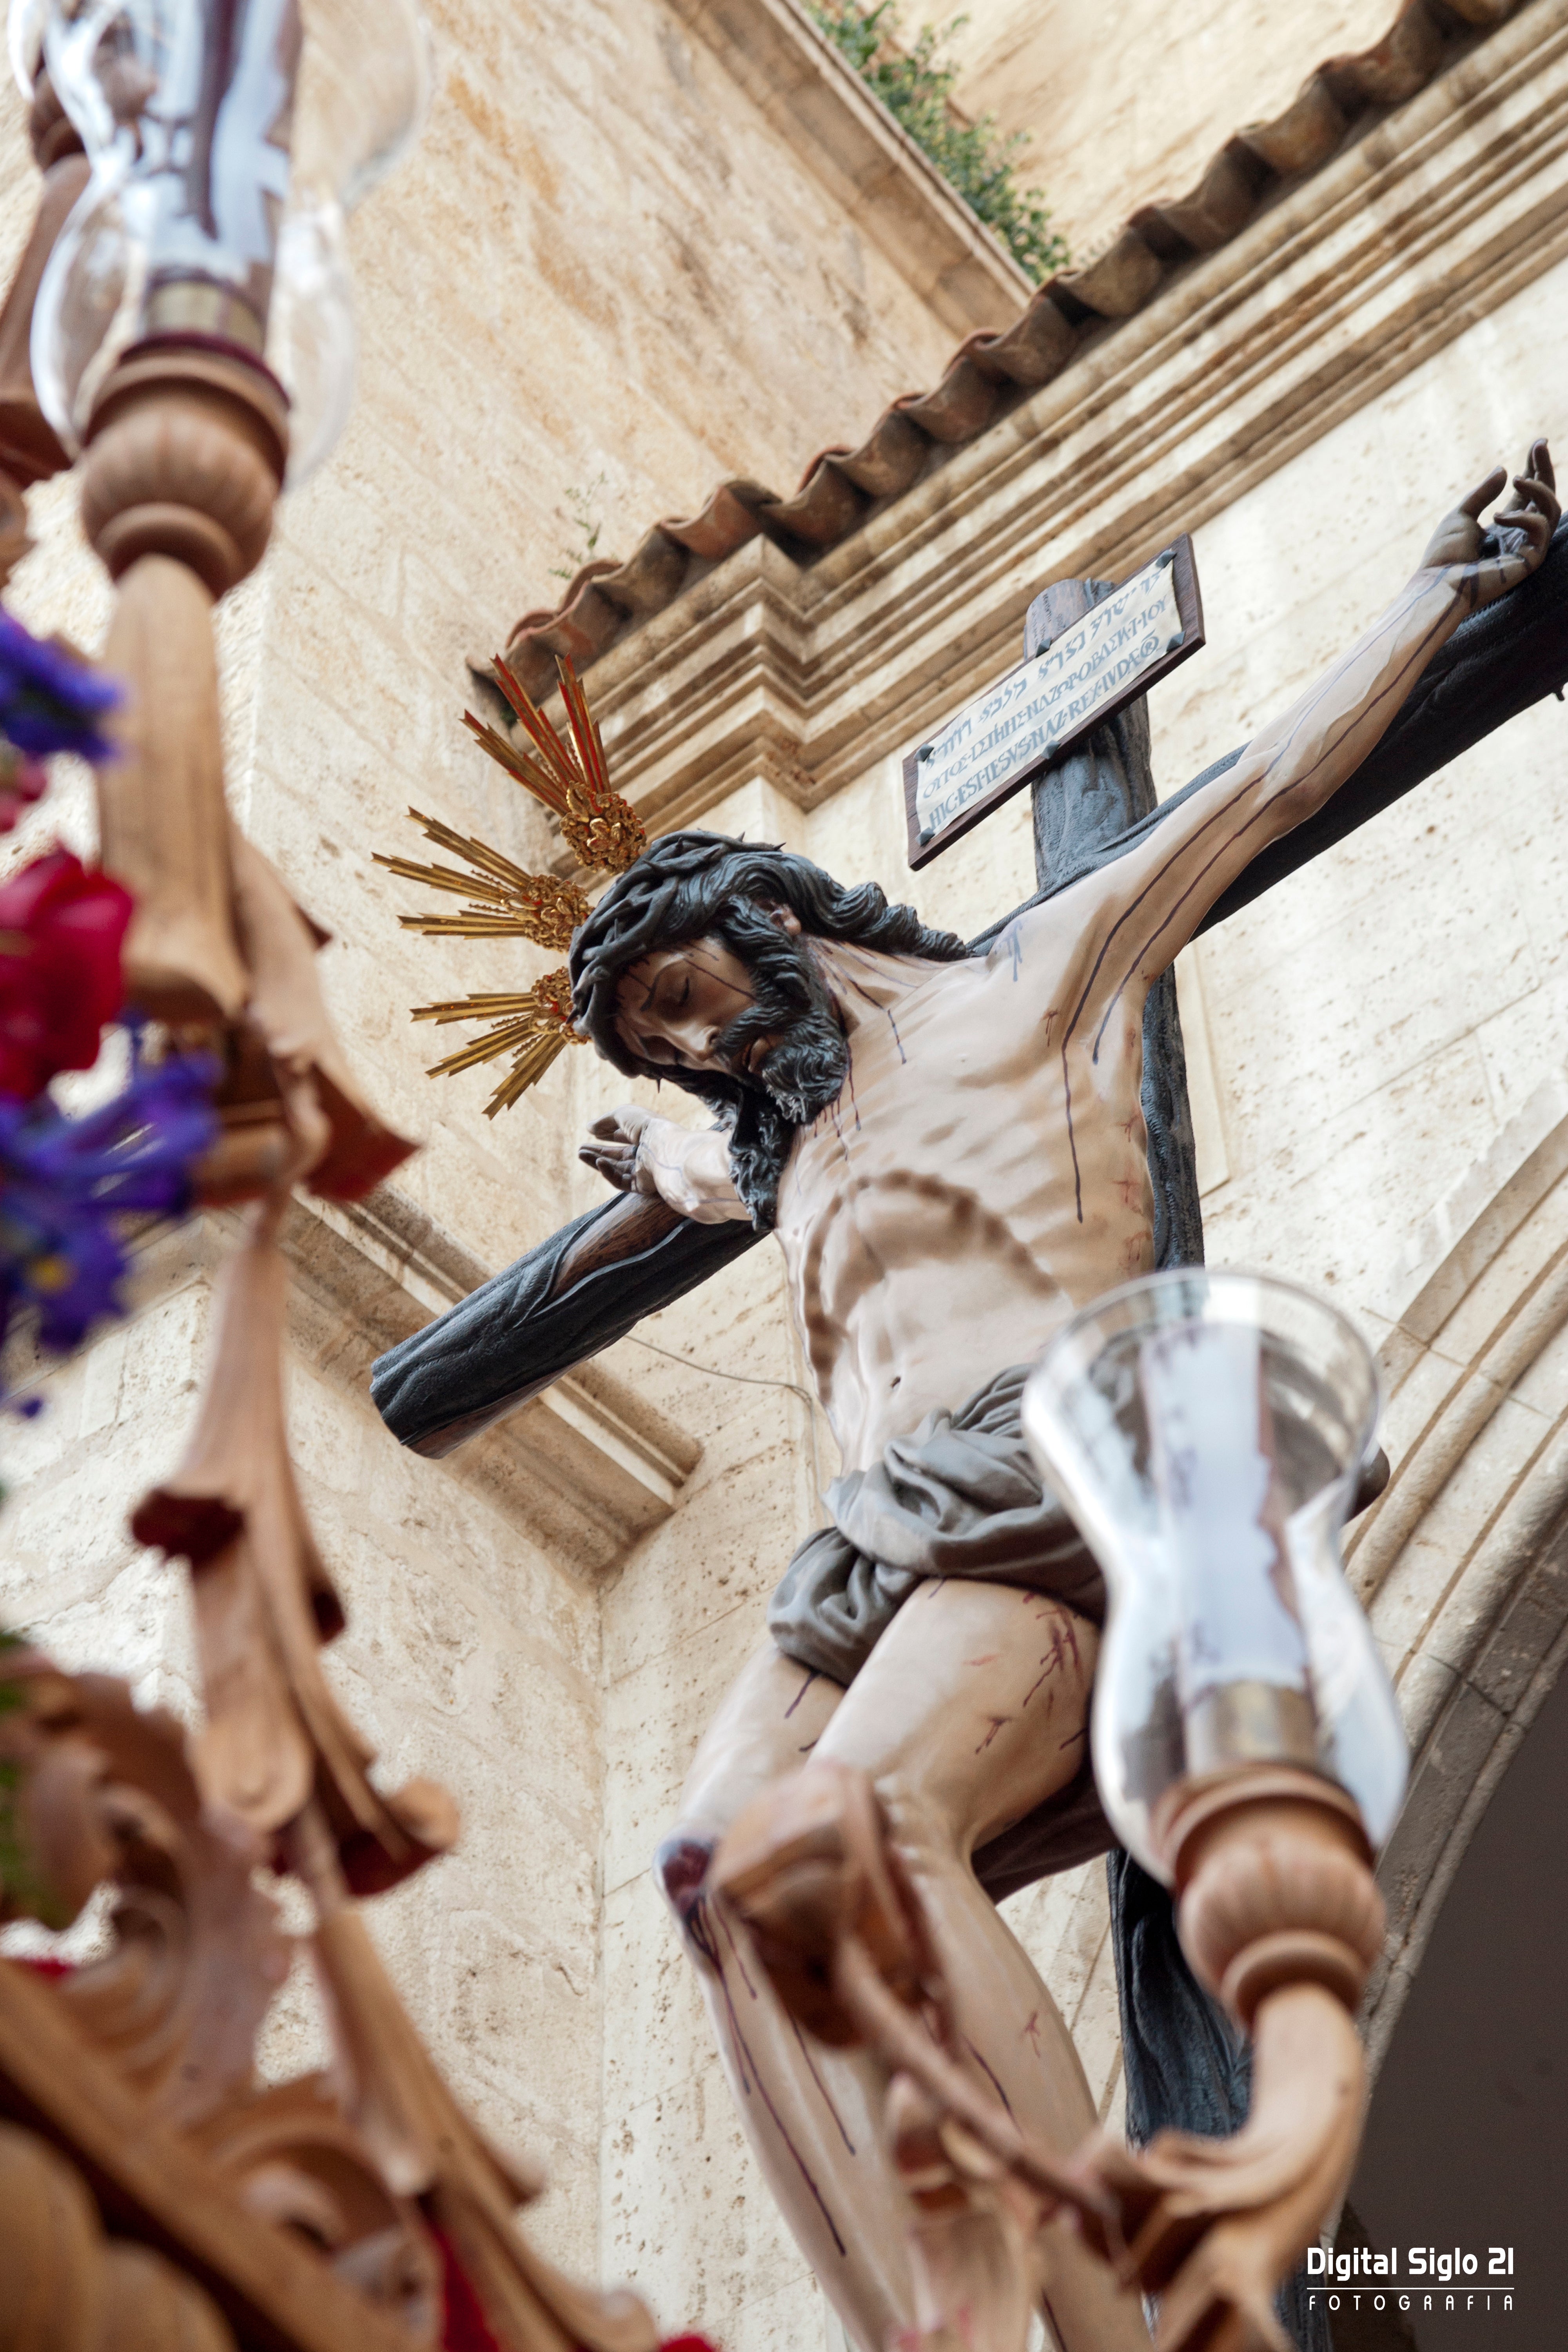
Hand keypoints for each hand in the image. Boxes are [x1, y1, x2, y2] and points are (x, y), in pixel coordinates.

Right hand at [579, 1103, 656, 1194]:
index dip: (608, 1134)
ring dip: (597, 1161)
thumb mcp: (622, 1115)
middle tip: (580, 1149)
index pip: (624, 1136)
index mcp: (647, 1135)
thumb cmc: (647, 1127)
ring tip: (580, 1154)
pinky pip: (621, 1181)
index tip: (593, 1132)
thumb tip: (588, 1127)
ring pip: (616, 1168)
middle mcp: (646, 1153)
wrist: (663, 1148)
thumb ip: (604, 1121)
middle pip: (618, 1154)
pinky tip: (599, 1163)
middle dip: (598, 1151)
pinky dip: (608, 1173)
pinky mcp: (642, 1185)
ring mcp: (644, 1170)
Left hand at [1419, 440, 1558, 606]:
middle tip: (1539, 446)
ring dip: (1538, 489)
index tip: (1538, 444)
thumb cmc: (1444, 556)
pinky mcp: (1529, 561)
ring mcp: (1526, 548)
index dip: (1535, 468)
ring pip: (1551, 511)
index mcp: (1505, 525)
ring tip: (1517, 479)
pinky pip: (1540, 530)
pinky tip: (1499, 517)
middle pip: (1544, 498)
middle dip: (1544, 470)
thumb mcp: (1461, 515)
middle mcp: (1519, 535)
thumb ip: (1483, 494)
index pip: (1527, 493)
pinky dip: (1523, 517)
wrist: (1437, 584)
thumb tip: (1504, 469)